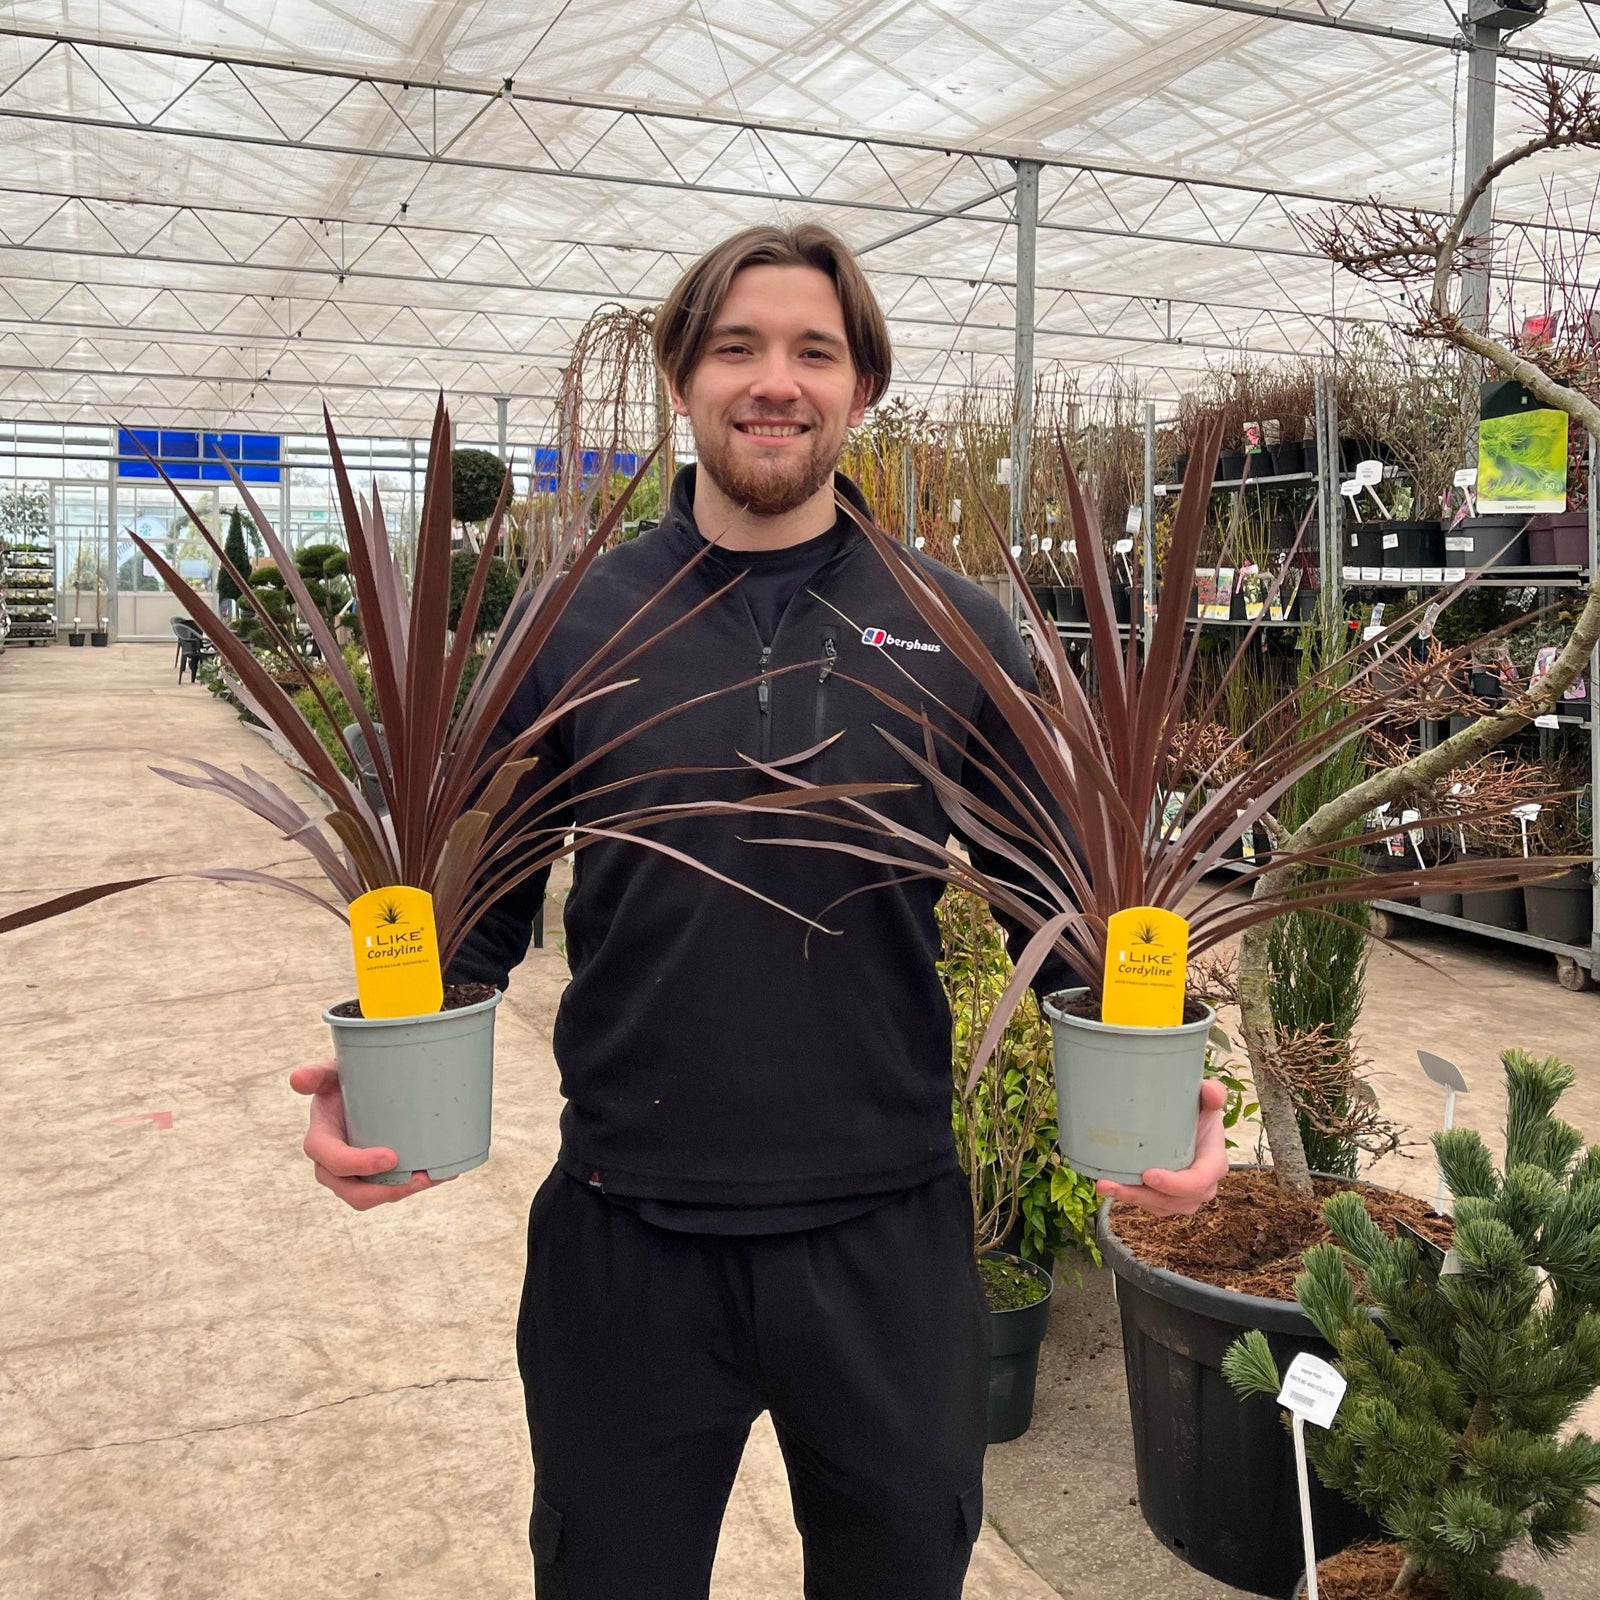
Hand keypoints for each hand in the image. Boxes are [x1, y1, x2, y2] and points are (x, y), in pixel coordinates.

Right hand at [290, 1063, 452, 1210]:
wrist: (362, 1088)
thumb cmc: (345, 1081)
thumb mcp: (331, 1074)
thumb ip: (317, 1074)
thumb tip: (297, 1078)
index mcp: (321, 1142)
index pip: (334, 1161)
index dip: (358, 1165)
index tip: (391, 1157)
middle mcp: (334, 1166)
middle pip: (354, 1193)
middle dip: (386, 1191)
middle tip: (420, 1178)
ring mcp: (356, 1174)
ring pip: (375, 1196)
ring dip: (404, 1192)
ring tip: (433, 1178)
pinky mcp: (376, 1176)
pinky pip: (392, 1189)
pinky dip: (415, 1185)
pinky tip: (441, 1174)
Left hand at [1095, 1078, 1228, 1216]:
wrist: (1189, 1124)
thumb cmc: (1198, 1112)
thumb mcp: (1207, 1100)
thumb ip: (1213, 1093)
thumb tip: (1209, 1091)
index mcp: (1213, 1164)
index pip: (1199, 1181)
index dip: (1176, 1184)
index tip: (1148, 1175)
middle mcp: (1202, 1187)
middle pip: (1175, 1201)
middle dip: (1143, 1196)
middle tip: (1114, 1183)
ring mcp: (1184, 1196)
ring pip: (1158, 1206)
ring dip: (1130, 1198)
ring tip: (1105, 1185)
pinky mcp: (1167, 1198)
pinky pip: (1149, 1204)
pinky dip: (1129, 1197)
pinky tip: (1109, 1186)